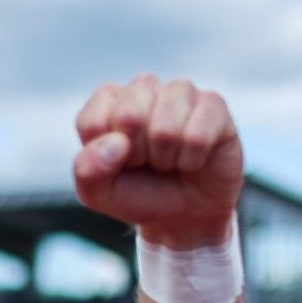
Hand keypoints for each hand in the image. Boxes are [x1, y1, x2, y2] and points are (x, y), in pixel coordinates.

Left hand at [73, 75, 243, 249]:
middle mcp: (143, 87)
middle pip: (129, 116)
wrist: (184, 215)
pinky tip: (194, 159)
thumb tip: (116, 143)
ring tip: (169, 160)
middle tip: (147, 162)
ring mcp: (180, 92)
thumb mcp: (99, 194)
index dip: (106, 156)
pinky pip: (197, 136)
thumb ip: (87, 170)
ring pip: (165, 129)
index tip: (119, 163)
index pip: (94, 121)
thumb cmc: (138, 195)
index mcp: (108, 101)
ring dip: (166, 159)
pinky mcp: (213, 104)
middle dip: (138, 154)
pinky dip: (192, 160)